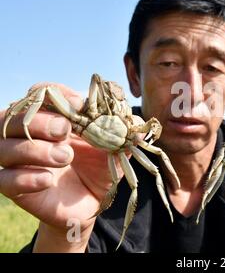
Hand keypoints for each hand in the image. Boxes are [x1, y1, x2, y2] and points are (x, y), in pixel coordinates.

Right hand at [0, 83, 118, 250]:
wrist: (92, 203)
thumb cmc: (100, 167)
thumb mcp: (117, 148)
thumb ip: (125, 132)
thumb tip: (138, 124)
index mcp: (53, 118)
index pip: (40, 94)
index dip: (56, 94)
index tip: (80, 105)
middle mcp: (30, 135)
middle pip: (12, 116)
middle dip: (39, 120)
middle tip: (65, 130)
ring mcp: (19, 161)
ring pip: (3, 146)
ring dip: (33, 149)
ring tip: (65, 157)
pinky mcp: (14, 187)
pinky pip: (3, 178)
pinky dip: (24, 177)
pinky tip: (48, 180)